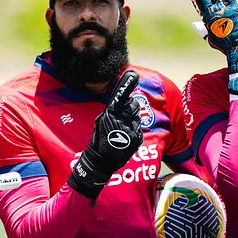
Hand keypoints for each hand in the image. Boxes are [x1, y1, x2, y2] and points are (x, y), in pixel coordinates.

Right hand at [67, 70, 142, 199]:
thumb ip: (112, 112)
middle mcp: (120, 122)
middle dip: (131, 108)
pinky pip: (139, 128)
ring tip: (123, 130)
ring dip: (132, 120)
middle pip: (133, 105)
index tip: (133, 74)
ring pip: (137, 117)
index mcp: (109, 116)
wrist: (100, 162)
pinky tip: (125, 138)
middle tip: (124, 116)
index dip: (126, 85)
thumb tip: (122, 101)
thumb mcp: (100, 123)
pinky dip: (134, 131)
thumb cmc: (99, 141)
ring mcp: (129, 131)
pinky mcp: (136, 139)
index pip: (120, 98)